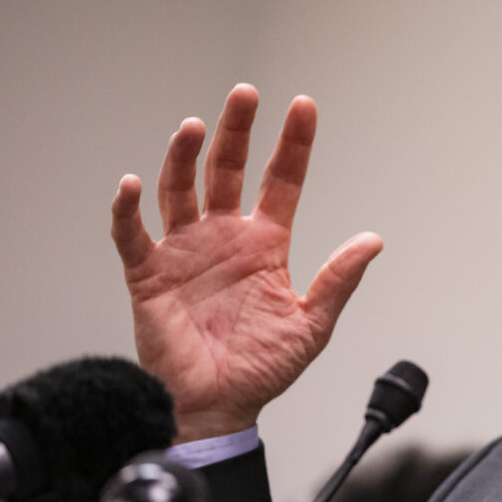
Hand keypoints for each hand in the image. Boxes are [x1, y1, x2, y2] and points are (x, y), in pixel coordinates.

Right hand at [111, 85, 383, 441]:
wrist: (217, 407)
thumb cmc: (263, 368)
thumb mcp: (313, 323)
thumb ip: (339, 279)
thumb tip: (373, 240)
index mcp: (265, 243)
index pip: (282, 180)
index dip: (293, 144)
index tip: (304, 105)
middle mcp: (224, 237)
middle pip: (229, 169)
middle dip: (237, 131)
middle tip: (246, 93)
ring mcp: (185, 251)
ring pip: (180, 189)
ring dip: (184, 157)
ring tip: (195, 126)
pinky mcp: (149, 275)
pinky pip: (132, 235)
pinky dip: (128, 210)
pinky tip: (133, 184)